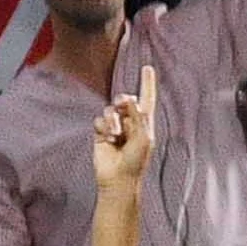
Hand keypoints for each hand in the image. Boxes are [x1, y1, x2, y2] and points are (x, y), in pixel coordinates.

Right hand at [91, 64, 162, 186]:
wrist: (119, 178)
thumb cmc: (136, 160)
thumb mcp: (143, 138)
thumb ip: (137, 117)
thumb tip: (128, 99)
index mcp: (145, 122)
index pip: (147, 98)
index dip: (147, 83)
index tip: (147, 68)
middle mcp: (130, 121)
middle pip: (125, 100)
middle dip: (124, 101)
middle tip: (122, 104)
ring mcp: (115, 127)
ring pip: (110, 110)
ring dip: (113, 120)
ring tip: (116, 135)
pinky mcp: (101, 132)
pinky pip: (99, 120)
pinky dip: (103, 128)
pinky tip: (107, 139)